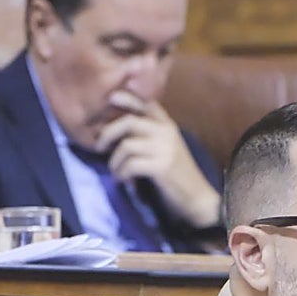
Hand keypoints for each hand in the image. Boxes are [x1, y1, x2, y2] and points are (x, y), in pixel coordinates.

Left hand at [97, 91, 221, 227]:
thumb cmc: (177, 174)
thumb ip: (148, 134)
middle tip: (99, 147)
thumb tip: (115, 128)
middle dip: (108, 133)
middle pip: (128, 121)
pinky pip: (130, 165)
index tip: (111, 98)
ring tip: (116, 172)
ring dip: (114, 161)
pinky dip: (121, 174)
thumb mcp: (165, 147)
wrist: (197, 197)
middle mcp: (167, 132)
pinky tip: (124, 180)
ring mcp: (165, 149)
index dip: (127, 98)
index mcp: (168, 125)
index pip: (146, 103)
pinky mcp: (161, 166)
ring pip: (126, 145)